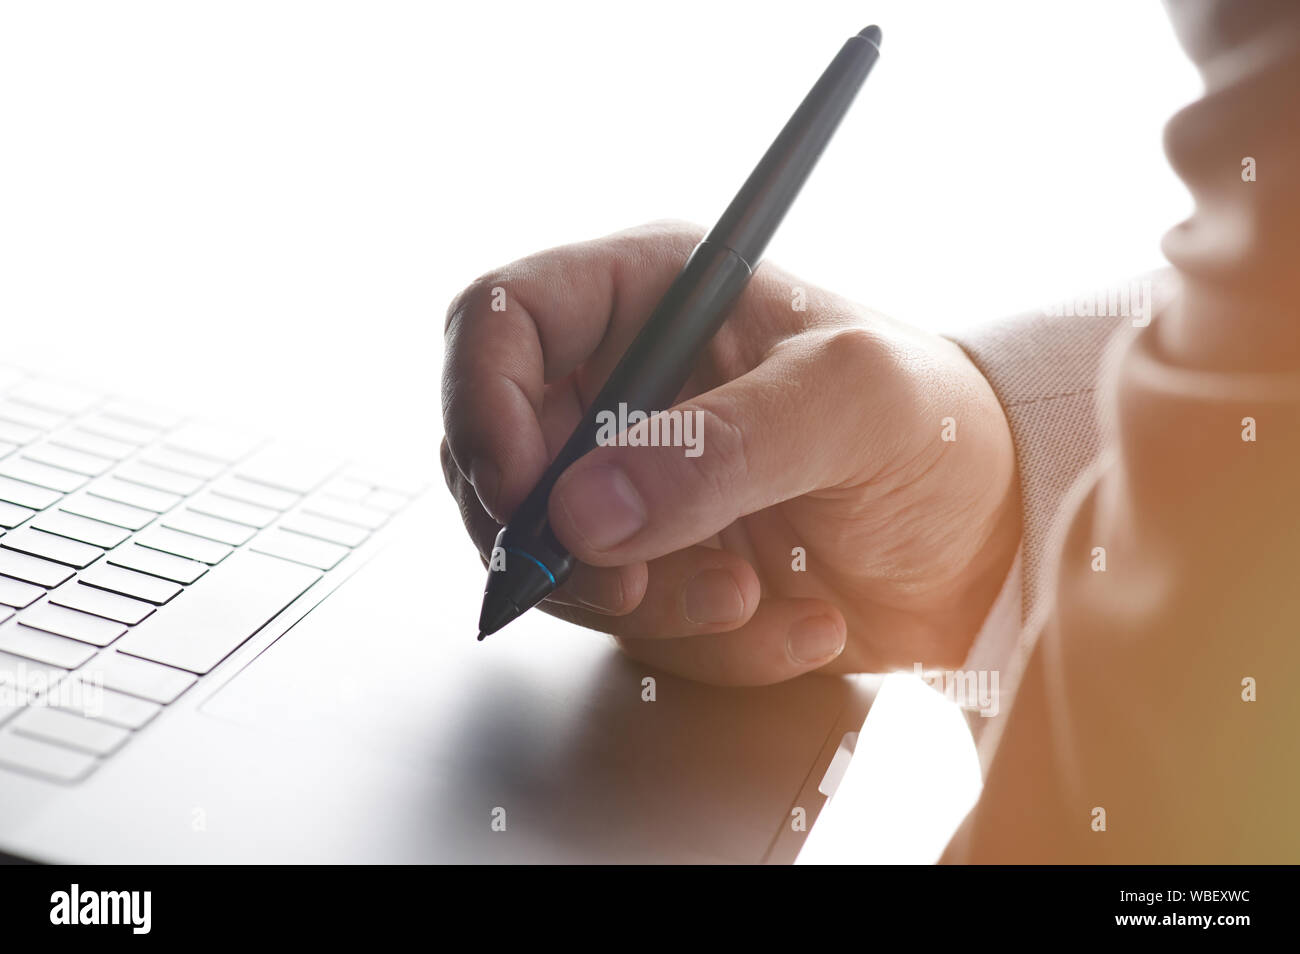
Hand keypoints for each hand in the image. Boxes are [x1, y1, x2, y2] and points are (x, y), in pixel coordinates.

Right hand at [442, 222, 1019, 684]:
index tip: (523, 494)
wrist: (987, 542)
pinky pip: (623, 623)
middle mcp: (622, 386)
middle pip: (498, 458)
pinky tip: (791, 617)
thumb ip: (721, 445)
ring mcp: (630, 483)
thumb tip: (584, 508)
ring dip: (649, 604)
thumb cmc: (938, 430)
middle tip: (635, 581)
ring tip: (754, 593)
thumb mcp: (851, 405)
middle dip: (561, 541)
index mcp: (651, 296)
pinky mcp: (653, 562)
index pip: (499, 321)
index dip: (482, 405)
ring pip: (553, 558)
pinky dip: (700, 642)